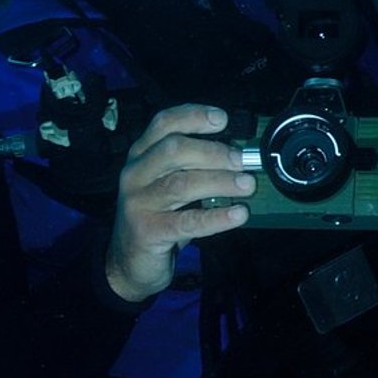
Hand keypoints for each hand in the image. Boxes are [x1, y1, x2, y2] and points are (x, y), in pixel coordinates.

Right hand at [105, 104, 255, 304]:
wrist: (129, 262)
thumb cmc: (159, 215)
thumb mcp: (168, 183)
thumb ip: (192, 164)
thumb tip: (239, 153)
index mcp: (141, 155)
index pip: (163, 123)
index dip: (193, 116)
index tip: (223, 119)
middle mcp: (135, 173)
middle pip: (173, 150)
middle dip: (212, 152)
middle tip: (242, 161)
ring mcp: (138, 202)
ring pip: (181, 184)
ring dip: (220, 182)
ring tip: (248, 185)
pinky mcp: (147, 231)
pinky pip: (187, 221)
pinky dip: (216, 217)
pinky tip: (239, 214)